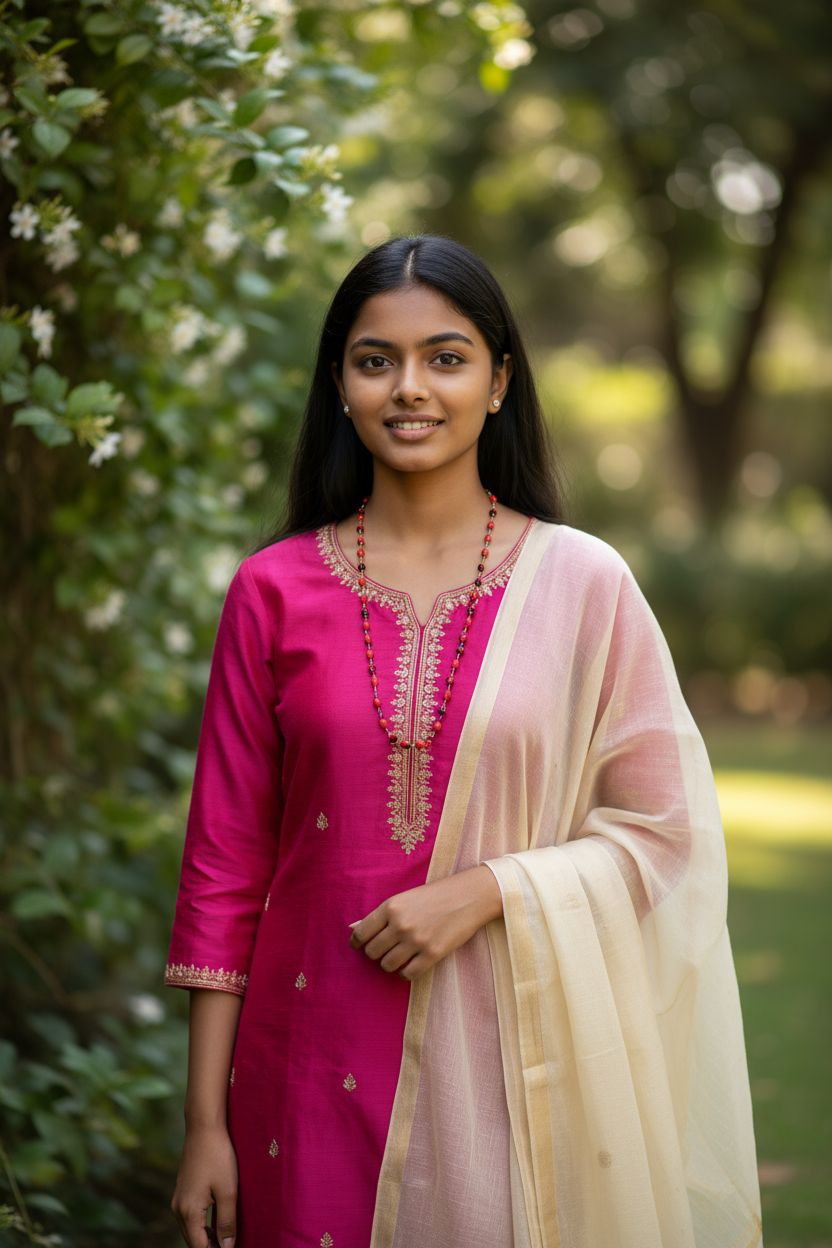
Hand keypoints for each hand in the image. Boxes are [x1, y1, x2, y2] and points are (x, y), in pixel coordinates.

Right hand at [171, 1124, 237, 1247]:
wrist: (204, 1127)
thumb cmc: (218, 1157)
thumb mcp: (228, 1191)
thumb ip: (227, 1222)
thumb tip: (226, 1247)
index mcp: (189, 1212)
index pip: (199, 1247)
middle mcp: (178, 1209)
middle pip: (193, 1240)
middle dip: (210, 1247)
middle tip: (230, 1244)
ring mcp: (178, 1199)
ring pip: (191, 1229)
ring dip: (206, 1237)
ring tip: (227, 1238)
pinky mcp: (183, 1191)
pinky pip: (190, 1217)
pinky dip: (202, 1225)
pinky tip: (218, 1222)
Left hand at [348, 864, 502, 980]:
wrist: (468, 896)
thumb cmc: (435, 895)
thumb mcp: (404, 898)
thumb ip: (378, 915)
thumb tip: (351, 929)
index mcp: (391, 907)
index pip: (361, 934)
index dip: (357, 943)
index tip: (359, 946)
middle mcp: (401, 924)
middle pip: (372, 952)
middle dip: (376, 954)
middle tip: (385, 950)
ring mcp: (416, 940)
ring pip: (387, 965)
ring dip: (390, 964)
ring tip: (399, 956)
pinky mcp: (432, 954)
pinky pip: (407, 974)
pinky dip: (405, 973)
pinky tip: (411, 964)